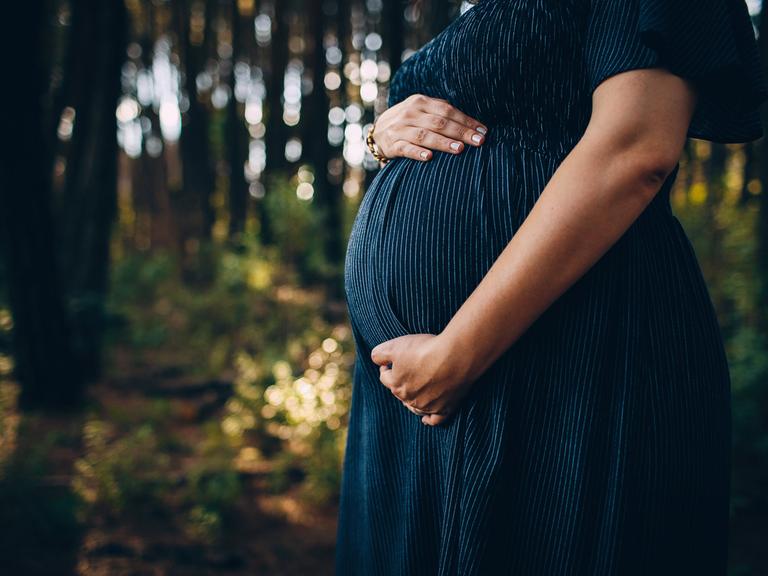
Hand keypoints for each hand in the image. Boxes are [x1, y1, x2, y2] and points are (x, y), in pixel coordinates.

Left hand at [370, 333, 474, 425]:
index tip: (392, 360)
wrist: (456, 356)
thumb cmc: (425, 349)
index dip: (386, 367)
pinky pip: (435, 419)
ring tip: (414, 391)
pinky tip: (426, 419)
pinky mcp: (446, 408)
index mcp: (396, 385)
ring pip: (414, 407)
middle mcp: (410, 399)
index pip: (385, 378)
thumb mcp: (395, 345)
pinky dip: (429, 419)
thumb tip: (376, 359)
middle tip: (408, 370)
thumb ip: (379, 354)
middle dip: (400, 382)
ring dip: (412, 400)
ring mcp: (428, 406)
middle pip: (400, 393)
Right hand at [371, 94, 487, 161]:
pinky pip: (405, 149)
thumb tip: (470, 121)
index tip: (483, 131)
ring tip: (460, 149)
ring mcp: (399, 129)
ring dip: (443, 142)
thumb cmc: (408, 122)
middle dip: (461, 132)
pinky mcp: (391, 145)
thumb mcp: (421, 110)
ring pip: (424, 135)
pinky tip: (429, 157)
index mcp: (420, 102)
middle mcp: (410, 113)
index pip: (447, 111)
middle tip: (479, 141)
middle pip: (439, 123)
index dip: (466, 121)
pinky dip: (417, 152)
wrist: (377, 132)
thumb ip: (440, 111)